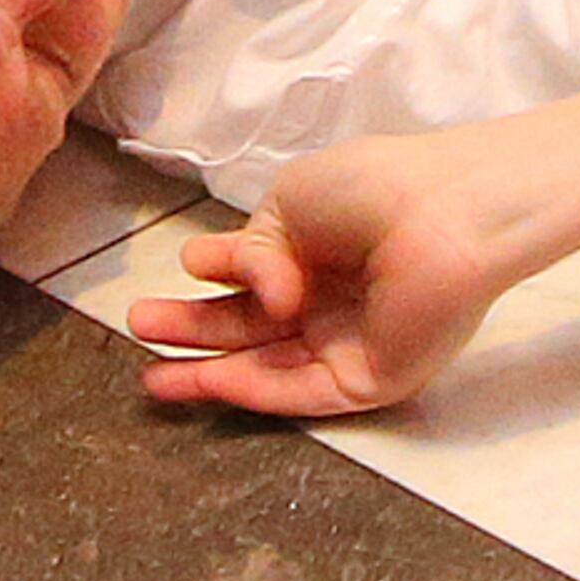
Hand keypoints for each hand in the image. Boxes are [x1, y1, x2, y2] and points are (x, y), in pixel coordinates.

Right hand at [125, 129, 519, 421]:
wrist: (439, 215)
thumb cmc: (370, 188)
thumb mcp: (290, 201)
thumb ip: (252, 252)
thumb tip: (247, 289)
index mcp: (315, 248)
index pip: (253, 272)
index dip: (215, 271)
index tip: (183, 267)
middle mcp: (328, 299)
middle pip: (249, 326)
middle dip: (193, 329)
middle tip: (140, 328)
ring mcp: (346, 343)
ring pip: (266, 369)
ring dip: (208, 372)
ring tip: (150, 372)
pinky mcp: (366, 381)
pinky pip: (301, 391)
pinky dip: (252, 389)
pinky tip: (208, 378)